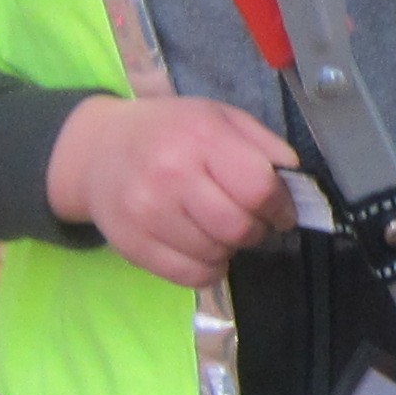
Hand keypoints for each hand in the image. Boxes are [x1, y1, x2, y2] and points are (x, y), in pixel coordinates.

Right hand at [47, 94, 296, 287]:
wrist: (99, 151)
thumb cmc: (171, 132)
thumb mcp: (220, 118)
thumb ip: (264, 145)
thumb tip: (296, 183)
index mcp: (201, 137)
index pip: (258, 188)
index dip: (280, 206)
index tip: (281, 211)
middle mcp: (171, 174)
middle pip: (238, 227)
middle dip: (257, 230)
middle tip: (251, 221)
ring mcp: (147, 213)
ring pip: (216, 254)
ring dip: (230, 248)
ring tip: (220, 228)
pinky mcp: (132, 245)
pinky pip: (190, 276)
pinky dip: (209, 268)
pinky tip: (203, 247)